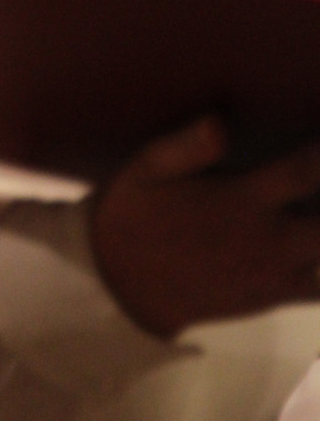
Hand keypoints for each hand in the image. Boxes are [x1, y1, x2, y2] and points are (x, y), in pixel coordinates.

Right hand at [89, 117, 319, 336]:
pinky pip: (319, 289)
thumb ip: (185, 146)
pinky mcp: (271, 297)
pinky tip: (311, 251)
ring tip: (312, 218)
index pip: (307, 170)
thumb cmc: (135, 216)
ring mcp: (274, 272)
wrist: (121, 287)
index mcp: (243, 199)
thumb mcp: (146, 170)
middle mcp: (268, 237)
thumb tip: (219, 123)